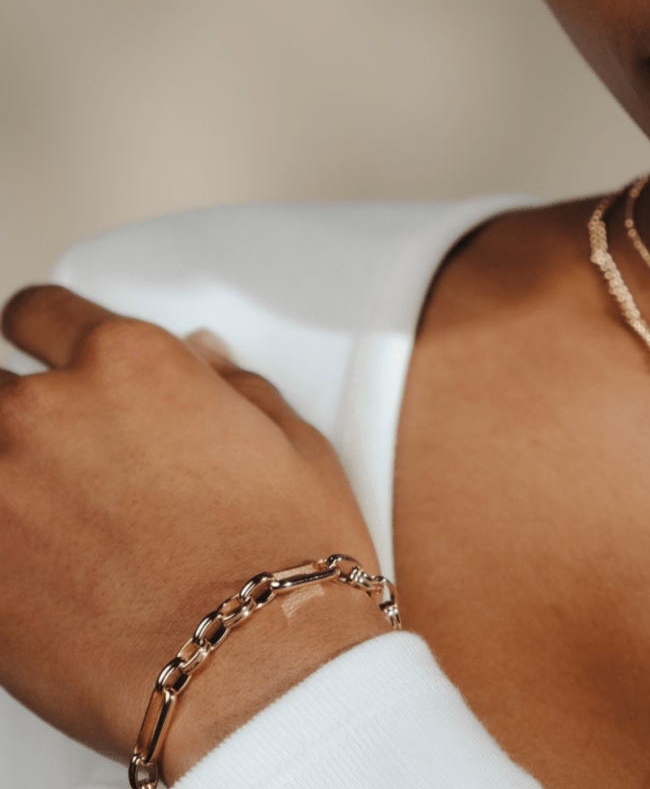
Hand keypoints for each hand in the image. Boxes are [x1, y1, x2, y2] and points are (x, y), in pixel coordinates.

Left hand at [0, 286, 390, 781]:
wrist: (258, 669)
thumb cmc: (287, 557)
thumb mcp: (290, 441)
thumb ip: (231, 384)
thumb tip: (201, 357)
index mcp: (132, 360)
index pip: (42, 311)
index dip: (49, 334)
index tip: (53, 358)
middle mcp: (51, 407)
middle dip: (23, 413)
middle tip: (62, 457)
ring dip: (7, 471)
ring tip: (49, 514)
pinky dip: (2, 538)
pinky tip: (39, 562)